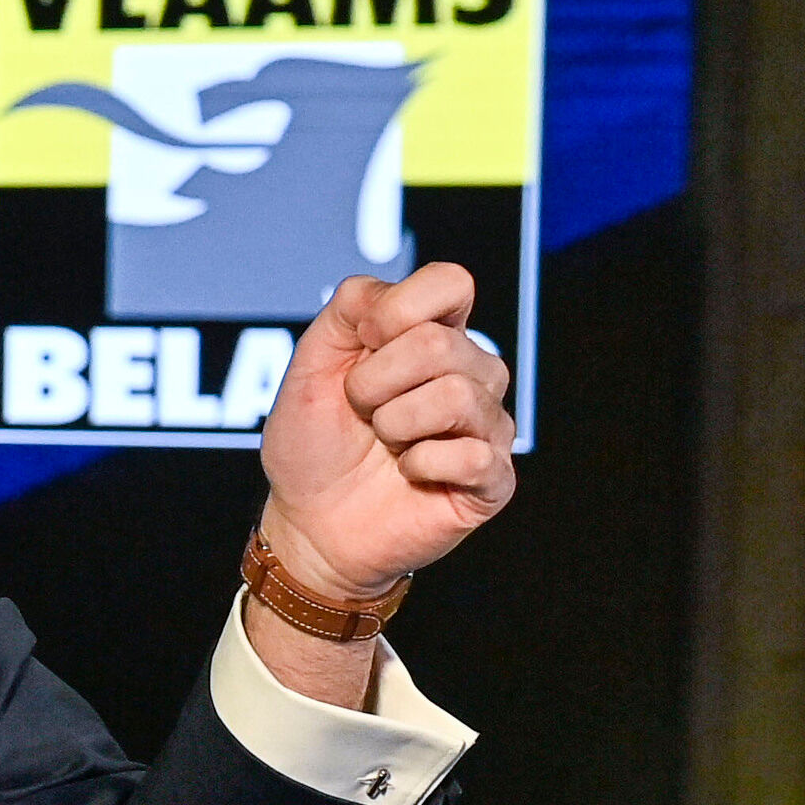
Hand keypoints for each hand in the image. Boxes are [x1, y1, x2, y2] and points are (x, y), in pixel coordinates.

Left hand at [256, 262, 516, 604]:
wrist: (309, 522)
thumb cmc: (313, 444)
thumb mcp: (310, 366)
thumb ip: (347, 311)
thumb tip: (390, 298)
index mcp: (432, 334)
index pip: (451, 282)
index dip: (396, 311)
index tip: (360, 346)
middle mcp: (472, 372)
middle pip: (441, 342)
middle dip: (374, 381)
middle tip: (361, 411)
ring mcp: (488, 424)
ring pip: (458, 395)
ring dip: (395, 424)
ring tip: (385, 443)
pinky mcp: (494, 477)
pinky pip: (472, 454)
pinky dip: (420, 466)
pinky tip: (409, 474)